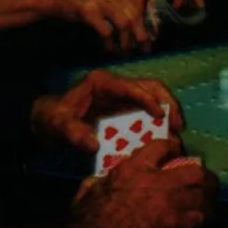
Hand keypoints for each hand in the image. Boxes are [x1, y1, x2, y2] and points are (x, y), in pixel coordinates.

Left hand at [32, 67, 185, 159]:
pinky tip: (164, 137)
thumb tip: (93, 144)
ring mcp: (123, 96)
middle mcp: (116, 86)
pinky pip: (147, 112)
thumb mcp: (57, 125)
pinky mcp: (125, 109)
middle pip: (150, 87)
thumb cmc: (53, 119)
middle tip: (178, 125)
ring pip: (153, 97)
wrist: (49, 120)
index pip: (131, 87)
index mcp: (102, 83)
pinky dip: (158, 122)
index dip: (148, 100)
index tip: (161, 116)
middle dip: (168, 103)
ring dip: (167, 112)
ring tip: (177, 132)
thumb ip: (72, 133)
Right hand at [50, 0, 164, 52]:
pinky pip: (107, 30)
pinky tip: (109, 48)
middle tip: (143, 48)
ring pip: (125, 21)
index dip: (153, 15)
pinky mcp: (88, 8)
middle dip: (142, 33)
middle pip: (137, 10)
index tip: (154, 32)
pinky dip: (110, 43)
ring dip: (127, 41)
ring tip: (125, 50)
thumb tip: (151, 22)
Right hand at [71, 138, 213, 227]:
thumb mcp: (92, 186)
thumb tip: (108, 178)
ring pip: (201, 195)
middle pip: (195, 170)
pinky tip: (193, 222)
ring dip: (203, 199)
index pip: (164, 146)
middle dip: (200, 175)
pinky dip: (196, 219)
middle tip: (201, 181)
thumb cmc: (86, 218)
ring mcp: (168, 205)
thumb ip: (107, 177)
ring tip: (202, 202)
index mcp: (134, 167)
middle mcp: (157, 181)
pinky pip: (196, 219)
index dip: (174, 148)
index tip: (177, 154)